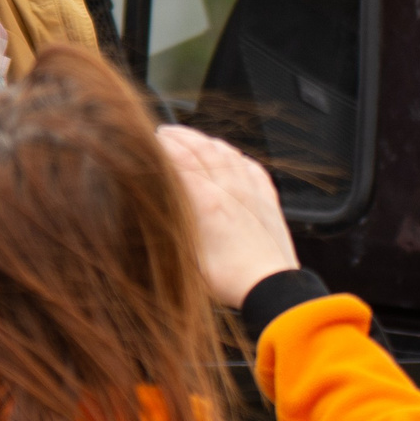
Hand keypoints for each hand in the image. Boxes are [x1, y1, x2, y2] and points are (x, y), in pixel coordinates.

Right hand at [159, 124, 298, 308]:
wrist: (272, 288)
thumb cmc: (229, 279)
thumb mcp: (185, 255)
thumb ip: (171, 225)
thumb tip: (153, 206)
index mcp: (208, 202)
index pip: (180, 159)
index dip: (162, 145)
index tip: (147, 139)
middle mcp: (230, 190)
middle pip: (202, 148)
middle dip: (180, 135)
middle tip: (163, 131)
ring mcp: (252, 192)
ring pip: (227, 152)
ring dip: (205, 140)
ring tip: (191, 137)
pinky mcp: (268, 200)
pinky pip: (251, 166)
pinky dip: (235, 155)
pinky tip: (230, 155)